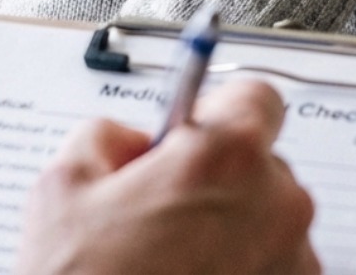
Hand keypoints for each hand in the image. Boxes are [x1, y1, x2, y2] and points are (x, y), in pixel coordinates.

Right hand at [14, 79, 318, 274]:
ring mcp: (294, 261)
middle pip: (260, 162)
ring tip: (172, 260)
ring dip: (230, 229)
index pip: (256, 97)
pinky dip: (241, 269)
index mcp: (227, 157)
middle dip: (215, 177)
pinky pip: (273, 265)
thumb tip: (130, 141)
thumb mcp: (61, 186)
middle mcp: (278, 205)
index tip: (193, 130)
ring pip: (267, 219)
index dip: (218, 110)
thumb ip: (106, 136)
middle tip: (162, 209)